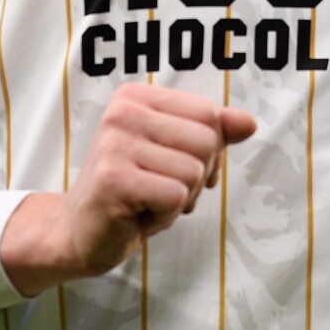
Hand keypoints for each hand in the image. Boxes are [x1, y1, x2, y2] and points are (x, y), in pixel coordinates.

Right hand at [0, 85, 256, 295]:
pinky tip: (137, 214)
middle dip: (195, 179)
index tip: (173, 167)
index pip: (210, 116)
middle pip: (207, 143)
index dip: (208, 152)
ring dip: (179, 200)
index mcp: (137, 97)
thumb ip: (212, 133)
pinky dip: (165, 216)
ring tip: (146, 201)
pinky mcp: (113, 179)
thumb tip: (249, 123)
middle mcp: (123, 112)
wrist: (80, 233)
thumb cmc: (133, 191)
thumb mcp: (175, 155)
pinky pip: (175, 197)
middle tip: (158, 189)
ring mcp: (115, 144)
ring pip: (194, 172)